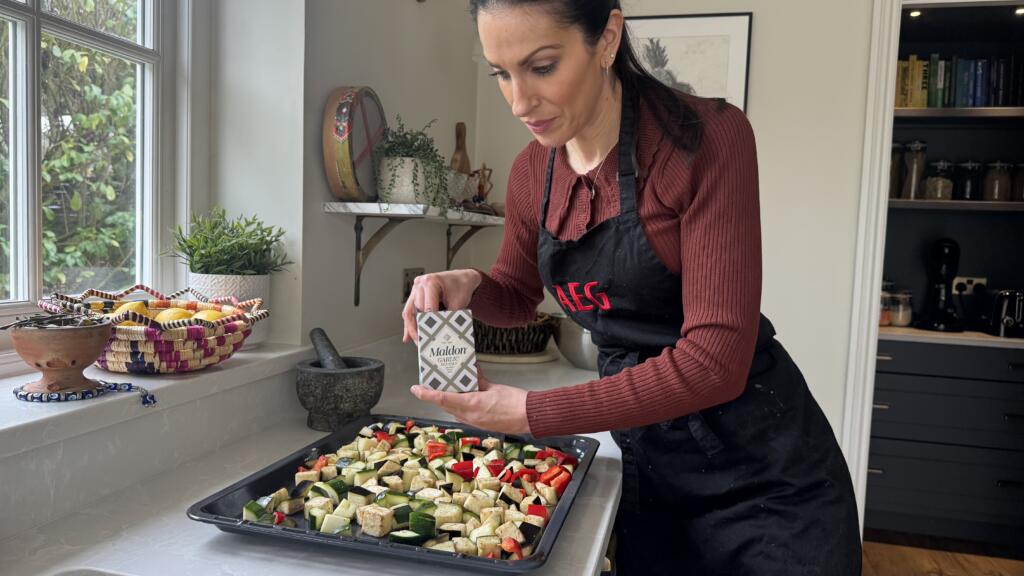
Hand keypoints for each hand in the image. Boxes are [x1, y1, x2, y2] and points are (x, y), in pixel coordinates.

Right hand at [402, 269, 481, 342]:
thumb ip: (450, 316)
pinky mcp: (415, 295)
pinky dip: (410, 323)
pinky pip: (410, 310)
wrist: (461, 278)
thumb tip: (443, 332)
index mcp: (431, 282)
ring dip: (411, 328)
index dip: (429, 323)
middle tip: (423, 341)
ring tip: (415, 340)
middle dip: (418, 328)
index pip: (427, 307)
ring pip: (409, 311)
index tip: (431, 335)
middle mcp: (420, 284)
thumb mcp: (458, 302)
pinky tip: (408, 335)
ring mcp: (416, 289)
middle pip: (415, 310)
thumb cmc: (460, 286)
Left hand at [410, 372, 530, 435]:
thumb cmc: (515, 401)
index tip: (416, 389)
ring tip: (444, 389)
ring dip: (447, 401)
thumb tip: (471, 371)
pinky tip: (462, 398)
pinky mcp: (480, 425)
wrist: (530, 417)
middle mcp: (469, 416)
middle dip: (435, 396)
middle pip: (445, 405)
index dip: (427, 394)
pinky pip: (463, 415)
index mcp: (472, 404)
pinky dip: (458, 406)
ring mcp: (474, 422)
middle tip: (427, 386)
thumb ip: (479, 381)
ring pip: (453, 411)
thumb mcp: (494, 387)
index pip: (443, 398)